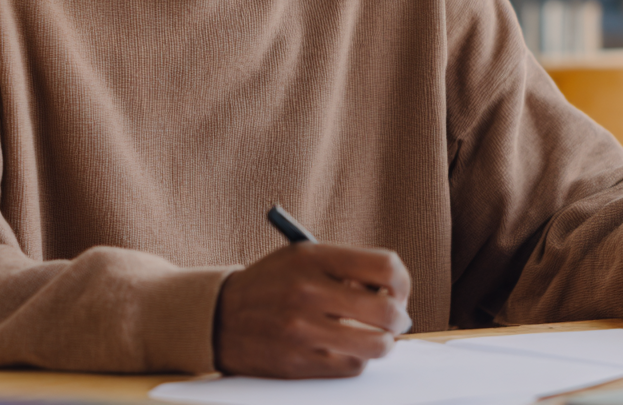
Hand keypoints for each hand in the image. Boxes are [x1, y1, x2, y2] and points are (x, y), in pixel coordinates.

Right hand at [214, 242, 412, 377]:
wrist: (221, 317)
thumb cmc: (271, 284)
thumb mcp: (302, 256)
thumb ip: (345, 266)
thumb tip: (394, 289)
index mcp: (314, 258)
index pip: (385, 266)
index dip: (402, 280)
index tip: (398, 288)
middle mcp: (310, 292)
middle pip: (387, 310)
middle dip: (400, 316)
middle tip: (396, 317)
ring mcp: (305, 331)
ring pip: (376, 345)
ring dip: (384, 342)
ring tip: (377, 335)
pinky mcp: (300, 362)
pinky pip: (352, 366)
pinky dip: (357, 358)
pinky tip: (347, 347)